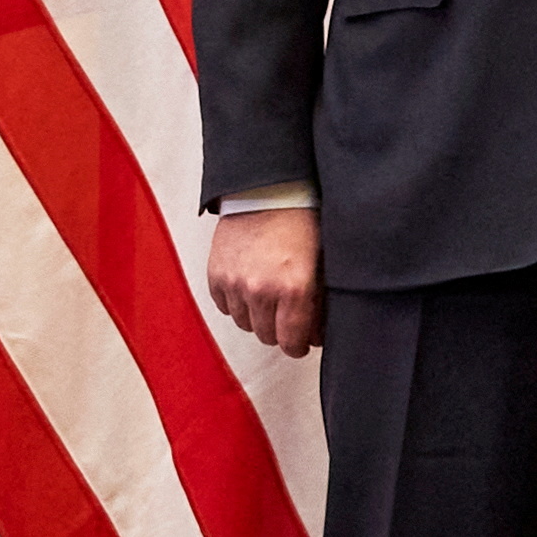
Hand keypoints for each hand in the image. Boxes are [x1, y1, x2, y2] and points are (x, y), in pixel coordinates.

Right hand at [208, 208, 324, 357]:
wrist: (266, 191)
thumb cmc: (299, 222)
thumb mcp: (321, 265)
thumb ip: (319, 305)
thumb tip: (316, 336)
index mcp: (294, 289)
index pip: (291, 344)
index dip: (298, 345)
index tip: (301, 340)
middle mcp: (261, 290)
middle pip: (266, 336)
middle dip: (279, 330)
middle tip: (285, 316)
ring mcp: (235, 282)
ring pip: (244, 323)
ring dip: (256, 316)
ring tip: (266, 298)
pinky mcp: (216, 273)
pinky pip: (224, 306)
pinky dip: (235, 301)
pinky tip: (247, 287)